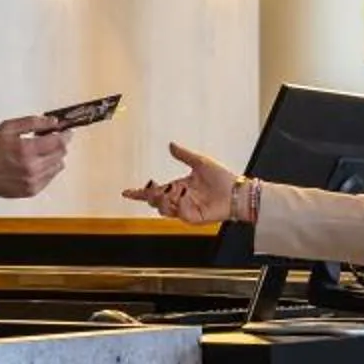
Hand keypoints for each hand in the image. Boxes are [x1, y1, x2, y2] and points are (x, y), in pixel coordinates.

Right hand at [0, 115, 67, 199]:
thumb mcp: (9, 127)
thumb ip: (34, 122)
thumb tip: (54, 122)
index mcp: (26, 150)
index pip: (59, 142)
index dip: (66, 134)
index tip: (67, 130)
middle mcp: (32, 168)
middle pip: (61, 154)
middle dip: (59, 144)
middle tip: (51, 138)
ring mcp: (32, 182)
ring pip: (58, 166)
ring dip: (53, 156)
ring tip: (39, 151)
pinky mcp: (31, 191)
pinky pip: (50, 177)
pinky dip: (47, 168)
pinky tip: (34, 163)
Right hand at [123, 144, 240, 224]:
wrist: (237, 191)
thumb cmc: (222, 178)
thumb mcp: (200, 162)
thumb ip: (184, 155)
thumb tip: (171, 144)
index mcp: (178, 187)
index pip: (155, 191)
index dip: (140, 193)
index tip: (126, 192)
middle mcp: (180, 200)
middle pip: (155, 202)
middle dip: (153, 195)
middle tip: (159, 188)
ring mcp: (186, 210)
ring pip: (164, 209)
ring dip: (167, 199)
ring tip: (180, 191)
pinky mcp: (193, 218)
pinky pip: (180, 213)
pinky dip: (182, 204)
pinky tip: (189, 197)